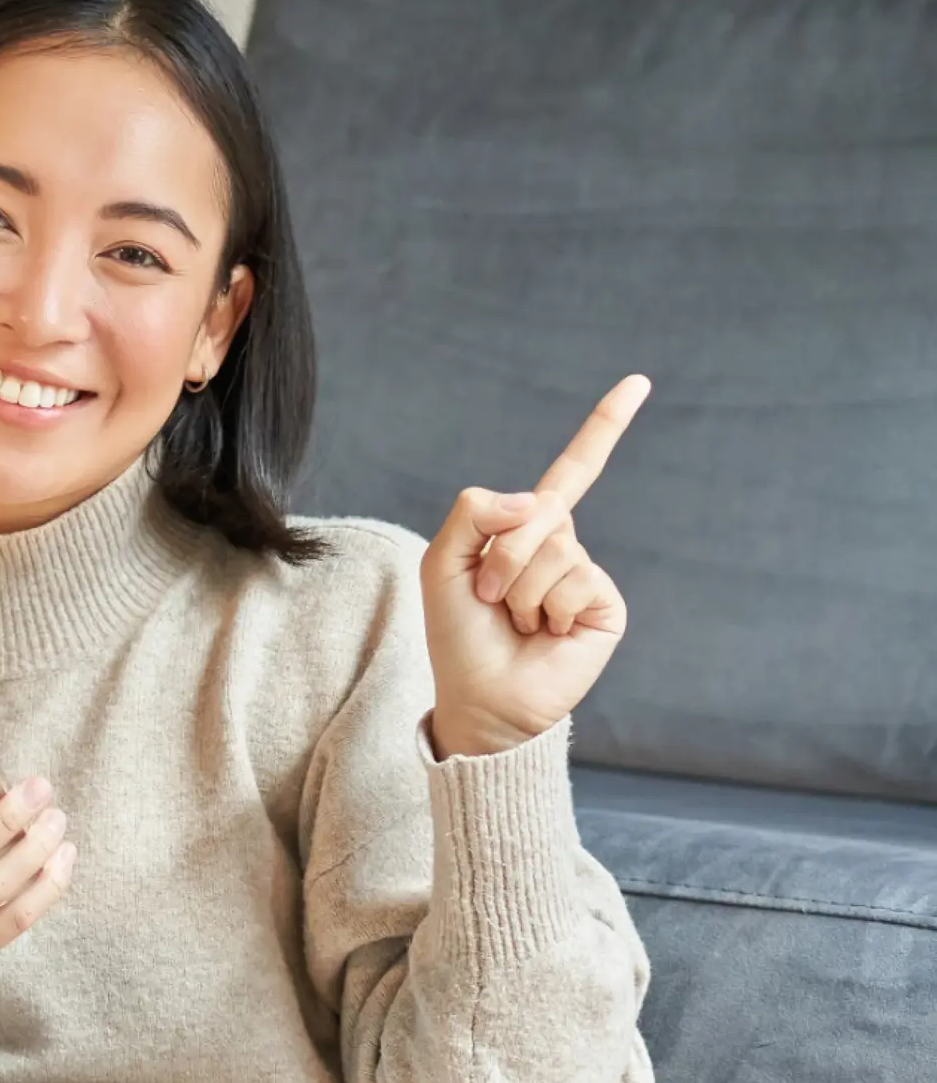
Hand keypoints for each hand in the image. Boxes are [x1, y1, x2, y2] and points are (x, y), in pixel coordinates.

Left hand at [420, 375, 649, 757]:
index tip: (638, 383)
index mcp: (527, 530)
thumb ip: (473, 511)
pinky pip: (576, 582)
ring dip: (519, 591)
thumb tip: (538, 500)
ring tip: (516, 623)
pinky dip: (547, 611)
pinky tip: (546, 636)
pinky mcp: (605, 606)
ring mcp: (587, 576)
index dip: (603, 428)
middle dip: (501, 555)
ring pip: (555, 551)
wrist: (480, 698)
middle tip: (490, 600)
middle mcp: (564, 547)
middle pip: (540, 511)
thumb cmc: (459, 636)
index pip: (571, 472)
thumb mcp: (444, 563)